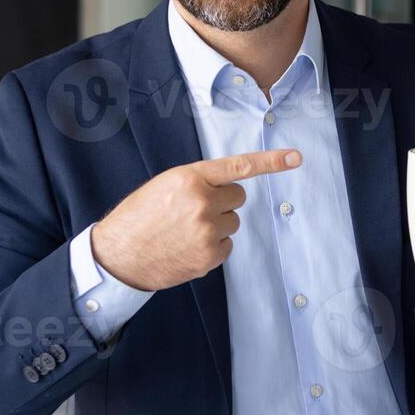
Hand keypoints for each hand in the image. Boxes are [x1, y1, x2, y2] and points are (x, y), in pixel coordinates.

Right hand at [91, 149, 301, 290]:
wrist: (118, 255)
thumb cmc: (139, 217)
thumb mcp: (164, 186)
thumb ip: (197, 182)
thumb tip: (227, 187)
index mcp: (189, 178)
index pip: (238, 166)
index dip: (271, 162)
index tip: (296, 158)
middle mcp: (201, 202)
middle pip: (238, 198)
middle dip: (223, 203)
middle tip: (194, 211)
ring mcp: (206, 231)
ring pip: (232, 223)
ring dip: (216, 226)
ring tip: (184, 232)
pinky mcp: (207, 256)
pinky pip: (226, 247)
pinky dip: (212, 248)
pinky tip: (187, 248)